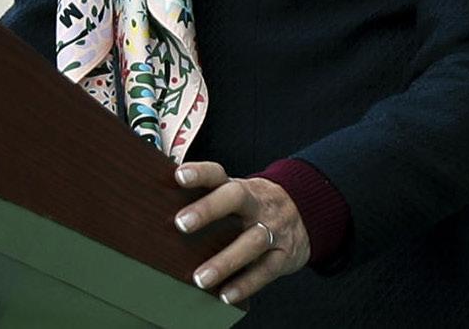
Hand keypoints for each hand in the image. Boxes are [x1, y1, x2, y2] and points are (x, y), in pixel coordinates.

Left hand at [172, 161, 309, 306]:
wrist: (305, 210)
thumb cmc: (254, 205)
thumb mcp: (236, 193)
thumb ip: (207, 196)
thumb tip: (162, 198)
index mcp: (239, 187)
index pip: (218, 173)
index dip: (199, 173)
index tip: (178, 176)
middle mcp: (256, 204)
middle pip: (235, 198)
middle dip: (208, 210)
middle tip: (181, 224)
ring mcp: (273, 228)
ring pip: (251, 241)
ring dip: (225, 261)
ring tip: (200, 278)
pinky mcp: (283, 255)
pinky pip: (266, 271)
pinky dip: (245, 284)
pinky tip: (226, 295)